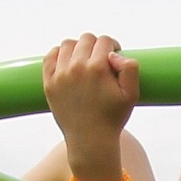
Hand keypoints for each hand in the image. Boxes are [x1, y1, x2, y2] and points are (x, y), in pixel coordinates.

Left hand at [42, 33, 138, 179]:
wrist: (90, 141)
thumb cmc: (112, 118)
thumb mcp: (131, 95)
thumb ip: (130, 68)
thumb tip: (113, 54)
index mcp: (97, 69)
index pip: (104, 41)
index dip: (112, 45)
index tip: (113, 56)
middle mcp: (76, 68)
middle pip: (86, 39)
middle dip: (96, 46)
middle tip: (100, 60)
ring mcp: (60, 75)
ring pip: (67, 44)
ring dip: (77, 48)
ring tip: (84, 60)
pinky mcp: (49, 83)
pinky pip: (50, 57)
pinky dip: (59, 54)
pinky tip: (67, 61)